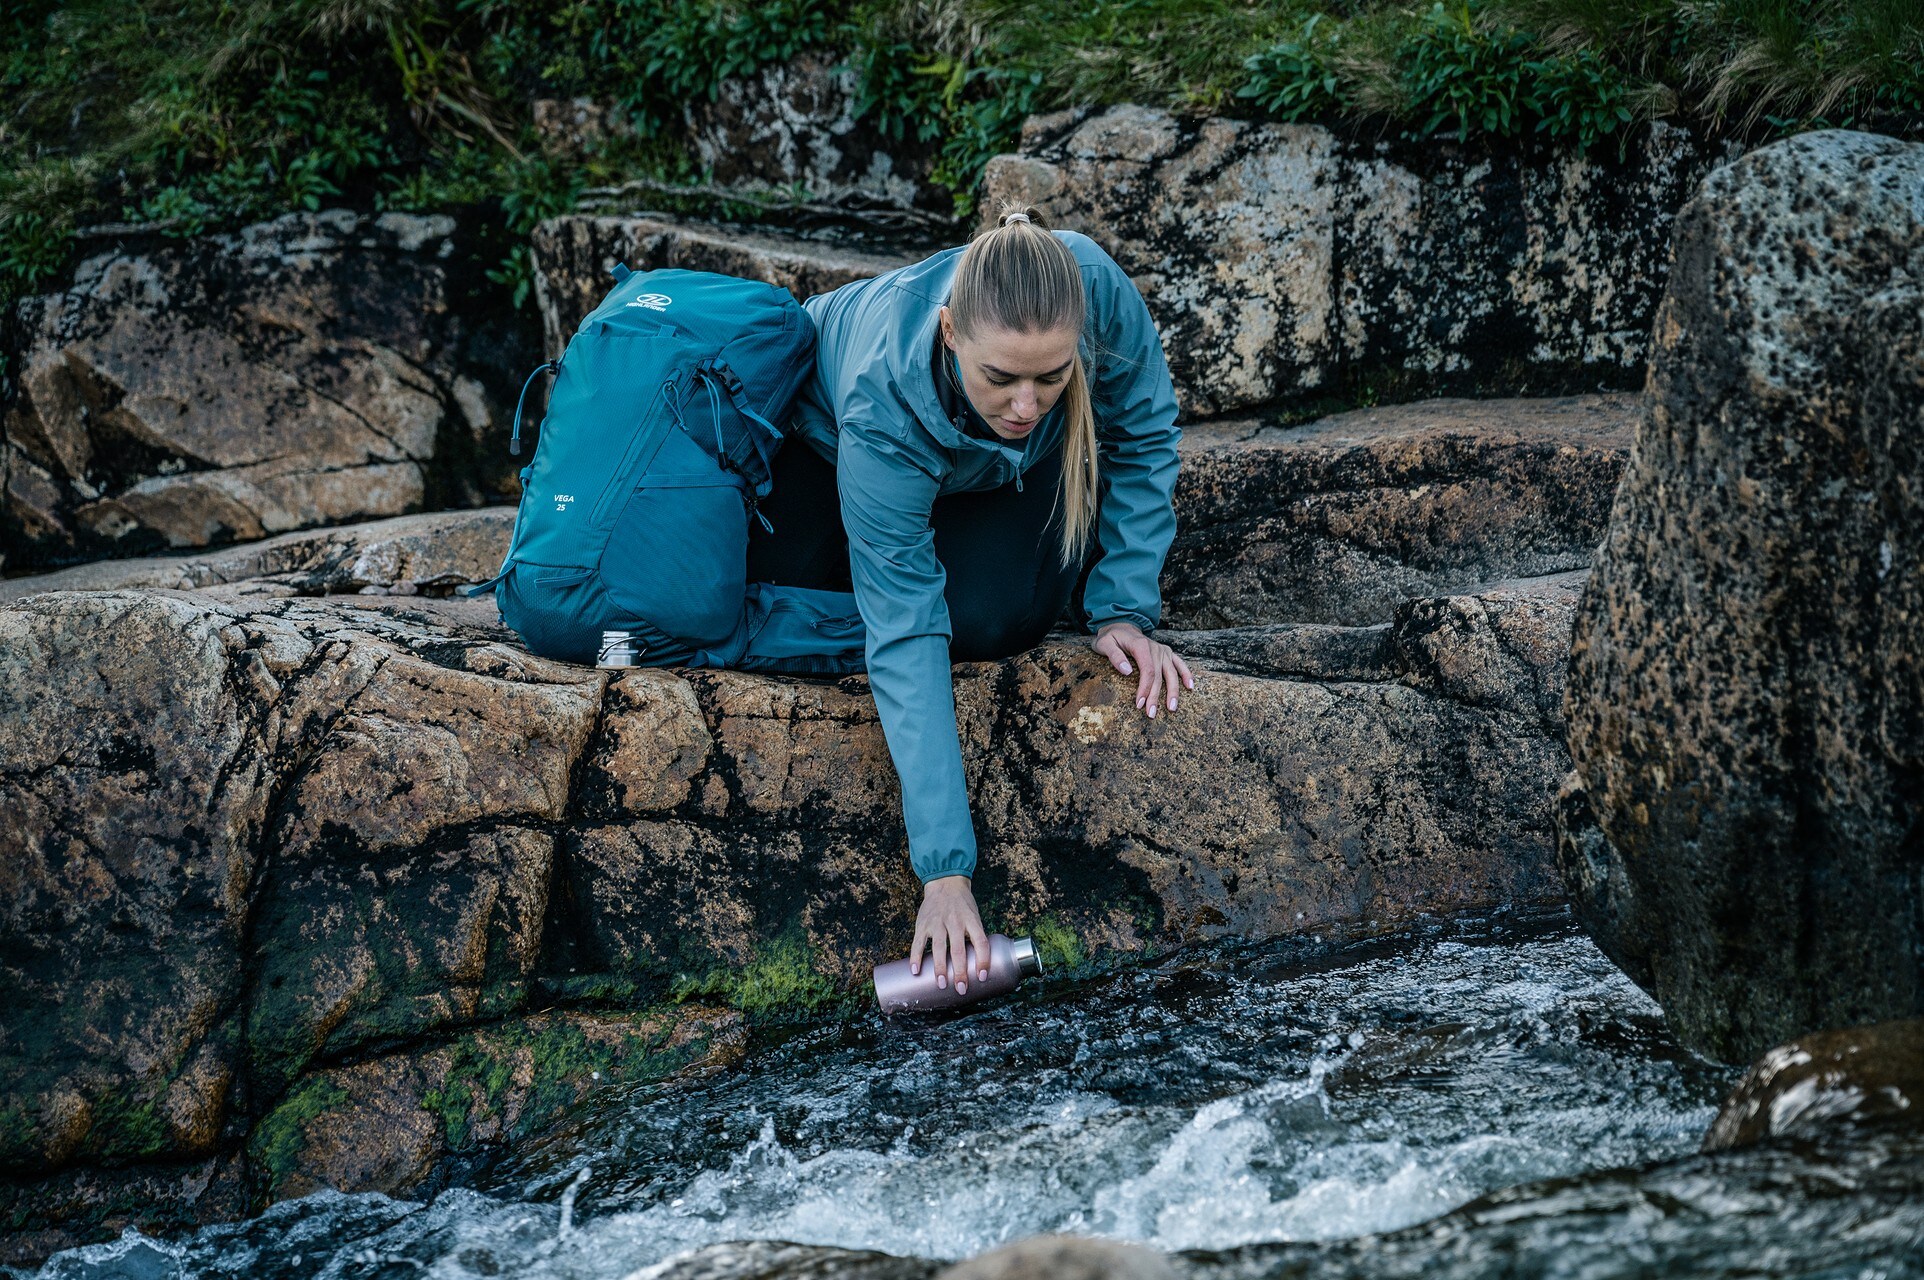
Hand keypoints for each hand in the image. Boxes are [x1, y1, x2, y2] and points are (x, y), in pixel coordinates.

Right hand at [910, 875, 990, 994]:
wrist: (945, 882)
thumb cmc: (963, 905)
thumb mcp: (975, 916)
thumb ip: (975, 937)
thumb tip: (979, 966)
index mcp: (971, 920)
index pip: (981, 942)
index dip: (983, 961)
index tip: (983, 977)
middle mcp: (954, 921)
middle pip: (958, 949)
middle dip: (960, 971)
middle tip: (961, 989)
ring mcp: (937, 922)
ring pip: (938, 947)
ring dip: (940, 968)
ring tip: (942, 984)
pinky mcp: (922, 924)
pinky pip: (918, 942)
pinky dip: (916, 957)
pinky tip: (915, 971)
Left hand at [1094, 621, 1194, 717]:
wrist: (1120, 625)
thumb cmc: (1111, 637)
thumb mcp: (1104, 643)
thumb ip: (1115, 656)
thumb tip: (1127, 671)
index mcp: (1141, 646)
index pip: (1148, 671)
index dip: (1145, 689)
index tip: (1139, 704)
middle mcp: (1155, 648)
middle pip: (1159, 676)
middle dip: (1156, 696)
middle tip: (1151, 714)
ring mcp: (1163, 651)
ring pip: (1171, 673)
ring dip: (1173, 692)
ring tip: (1171, 708)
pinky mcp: (1166, 653)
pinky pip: (1179, 664)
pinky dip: (1186, 674)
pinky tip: (1190, 687)